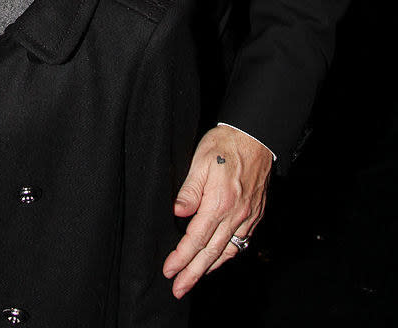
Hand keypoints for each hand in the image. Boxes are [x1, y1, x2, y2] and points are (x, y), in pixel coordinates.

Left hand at [163, 125, 271, 297]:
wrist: (255, 137)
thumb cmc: (226, 145)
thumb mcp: (200, 161)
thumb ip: (189, 190)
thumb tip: (178, 212)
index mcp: (219, 203)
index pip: (196, 239)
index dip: (181, 257)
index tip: (169, 270)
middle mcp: (236, 214)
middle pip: (211, 252)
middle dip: (193, 273)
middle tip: (179, 289)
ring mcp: (248, 216)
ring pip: (228, 250)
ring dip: (210, 268)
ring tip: (195, 279)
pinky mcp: (255, 214)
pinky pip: (241, 241)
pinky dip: (228, 254)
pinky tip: (219, 258)